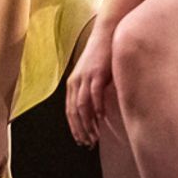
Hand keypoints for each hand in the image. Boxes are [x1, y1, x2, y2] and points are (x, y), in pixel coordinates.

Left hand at [63, 15, 122, 145]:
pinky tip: (101, 119)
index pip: (70, 110)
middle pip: (74, 111)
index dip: (74, 127)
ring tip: (94, 137)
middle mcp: (75, 81)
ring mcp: (85, 77)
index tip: (80, 140)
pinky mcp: (96, 73)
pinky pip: (94, 95)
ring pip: (82, 106)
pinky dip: (96, 108)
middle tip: (87, 144)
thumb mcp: (93, 74)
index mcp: (73, 83)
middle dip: (80, 129)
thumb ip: (92, 90)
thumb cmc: (103, 55)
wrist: (107, 33)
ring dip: (88, 123)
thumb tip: (97, 110)